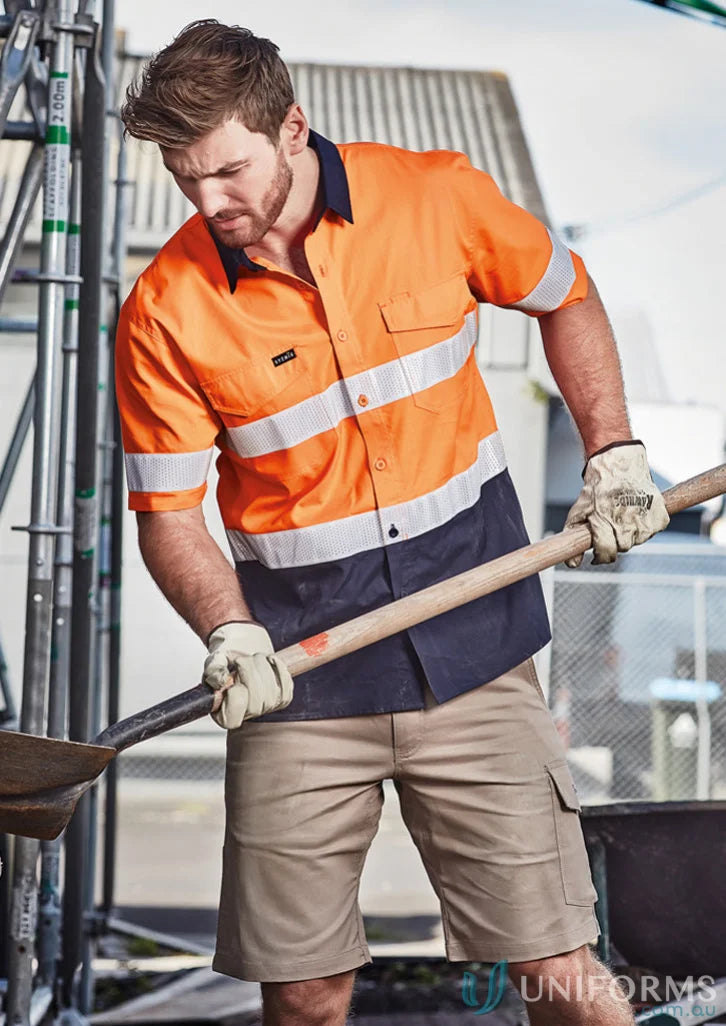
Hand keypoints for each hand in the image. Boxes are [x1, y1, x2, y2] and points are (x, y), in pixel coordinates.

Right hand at [203, 621, 292, 728]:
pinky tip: (269, 660)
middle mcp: (246, 716)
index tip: (232, 678)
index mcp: (223, 714)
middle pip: (256, 702)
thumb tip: (223, 681)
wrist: (244, 654)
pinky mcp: (283, 699)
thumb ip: (214, 672)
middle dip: (249, 672)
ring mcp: (266, 709)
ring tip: (253, 659)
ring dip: (262, 666)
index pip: (232, 718)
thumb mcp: (214, 663)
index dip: (235, 695)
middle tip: (241, 660)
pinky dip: (279, 668)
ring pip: (271, 692)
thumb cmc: (227, 662)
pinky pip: (286, 685)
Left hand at [564, 441, 668, 566]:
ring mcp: (644, 518)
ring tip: (623, 514)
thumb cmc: (597, 487)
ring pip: (639, 539)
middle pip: (623, 547)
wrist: (619, 463)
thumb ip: (574, 537)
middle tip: (611, 524)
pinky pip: (654, 529)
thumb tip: (572, 564)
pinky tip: (638, 511)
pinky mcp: (660, 514)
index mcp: (604, 521)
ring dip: (632, 532)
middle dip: (615, 540)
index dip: (601, 556)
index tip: (598, 553)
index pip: (606, 553)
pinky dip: (647, 524)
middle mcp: (626, 522)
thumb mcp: (579, 510)